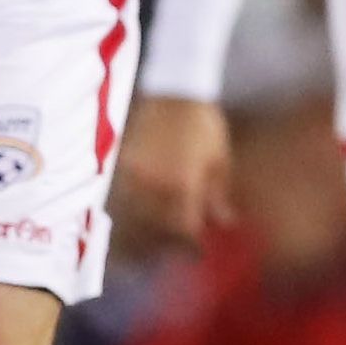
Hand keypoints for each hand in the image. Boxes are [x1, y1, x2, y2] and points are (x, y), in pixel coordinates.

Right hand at [114, 96, 235, 247]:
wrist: (174, 91)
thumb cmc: (204, 124)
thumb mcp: (219, 159)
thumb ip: (218, 193)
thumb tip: (224, 222)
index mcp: (183, 184)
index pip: (182, 229)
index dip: (189, 246)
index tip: (197, 253)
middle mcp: (155, 184)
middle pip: (154, 229)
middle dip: (165, 245)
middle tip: (174, 253)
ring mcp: (134, 175)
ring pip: (134, 217)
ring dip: (143, 235)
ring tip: (153, 244)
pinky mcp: (120, 165)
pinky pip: (122, 199)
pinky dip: (130, 214)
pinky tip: (136, 221)